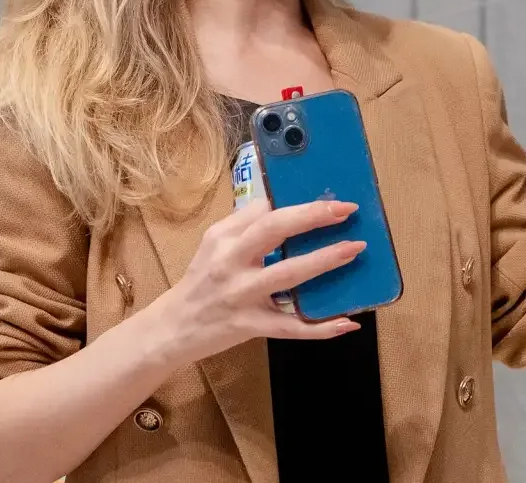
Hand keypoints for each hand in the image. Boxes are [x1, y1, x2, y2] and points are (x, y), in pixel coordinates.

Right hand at [147, 197, 365, 366]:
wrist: (172, 329)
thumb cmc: (201, 282)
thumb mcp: (214, 245)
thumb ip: (246, 225)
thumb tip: (286, 204)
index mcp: (224, 237)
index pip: (263, 209)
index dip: (298, 201)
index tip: (329, 196)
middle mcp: (230, 261)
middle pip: (274, 230)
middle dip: (313, 216)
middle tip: (346, 209)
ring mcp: (240, 295)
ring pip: (288, 274)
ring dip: (325, 260)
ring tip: (354, 249)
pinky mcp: (249, 325)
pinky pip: (290, 326)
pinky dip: (320, 327)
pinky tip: (346, 321)